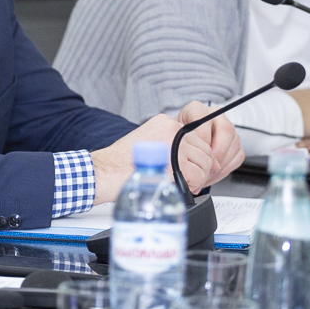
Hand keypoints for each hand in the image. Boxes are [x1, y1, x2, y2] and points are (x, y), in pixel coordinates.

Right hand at [91, 104, 244, 203]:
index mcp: (165, 122)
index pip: (196, 138)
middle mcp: (171, 128)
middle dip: (201, 168)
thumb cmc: (120, 164)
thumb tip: (187, 158)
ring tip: (185, 184)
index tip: (191, 167)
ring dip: (198, 178)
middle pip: (204, 149)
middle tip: (191, 179)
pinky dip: (193, 185)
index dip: (196, 157)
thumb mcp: (146, 144)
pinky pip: (197, 175)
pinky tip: (183, 186)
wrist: (105, 171)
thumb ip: (167, 145)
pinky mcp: (175, 159)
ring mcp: (174, 142)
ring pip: (204, 162)